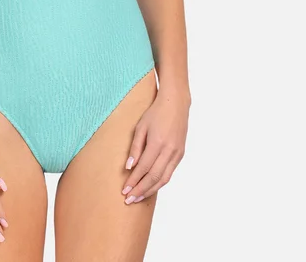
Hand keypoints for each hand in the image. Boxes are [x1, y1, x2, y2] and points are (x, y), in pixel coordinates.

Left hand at [121, 89, 189, 203]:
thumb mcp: (141, 127)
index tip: (124, 190)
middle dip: (141, 190)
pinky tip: (151, 187)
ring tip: (138, 198)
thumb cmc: (155, 113)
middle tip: (129, 200)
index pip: (144, 168)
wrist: (175, 104)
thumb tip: (129, 167)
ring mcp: (177, 153)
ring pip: (164, 179)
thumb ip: (135, 147)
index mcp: (157, 143)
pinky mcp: (180, 154)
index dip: (134, 181)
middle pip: (154, 177)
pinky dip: (160, 182)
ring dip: (150, 190)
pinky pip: (170, 173)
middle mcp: (169, 150)